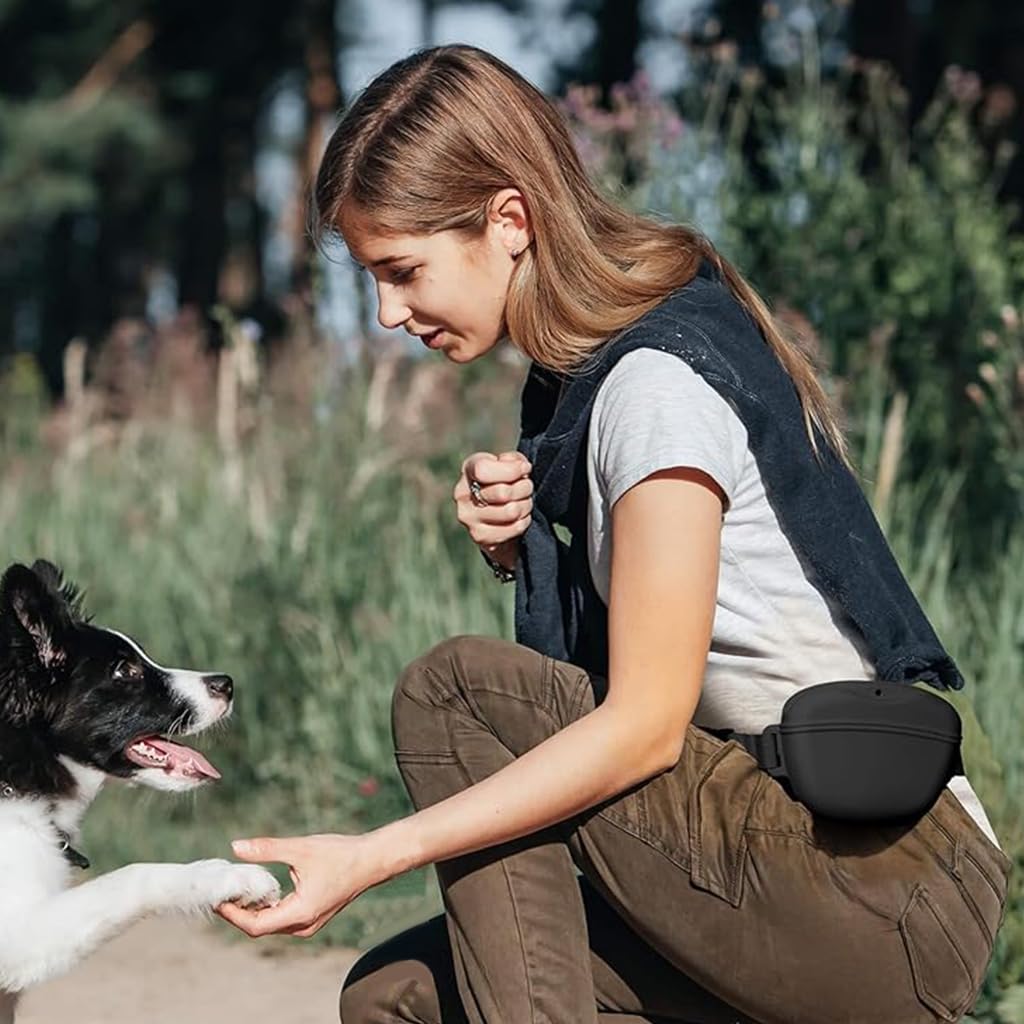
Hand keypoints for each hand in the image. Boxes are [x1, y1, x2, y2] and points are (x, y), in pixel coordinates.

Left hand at [214, 833, 381, 938]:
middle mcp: (303, 925)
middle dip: (239, 912)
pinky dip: (268, 906)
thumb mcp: (300, 848)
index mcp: (300, 914)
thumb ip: (266, 849)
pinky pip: (283, 918)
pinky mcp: (313, 915)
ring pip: (272, 924)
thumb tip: (236, 847)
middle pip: (261, 927)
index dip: (232, 915)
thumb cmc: (340, 854)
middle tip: (224, 891)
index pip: (255, 925)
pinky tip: (261, 889)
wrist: (372, 860)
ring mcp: (309, 923)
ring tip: (238, 889)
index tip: (218, 899)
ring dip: (253, 910)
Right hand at [454, 450, 532, 566]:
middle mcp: (462, 494)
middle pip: (502, 492)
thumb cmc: (506, 482)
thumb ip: (513, 460)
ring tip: (524, 502)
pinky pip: (515, 528)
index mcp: (468, 470)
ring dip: (526, 505)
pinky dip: (525, 521)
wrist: (497, 516)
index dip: (511, 470)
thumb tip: (520, 467)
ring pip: (511, 511)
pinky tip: (520, 517)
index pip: (483, 469)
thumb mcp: (509, 464)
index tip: (525, 469)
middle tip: (527, 487)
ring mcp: (469, 517)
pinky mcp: (480, 536)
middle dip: (524, 488)